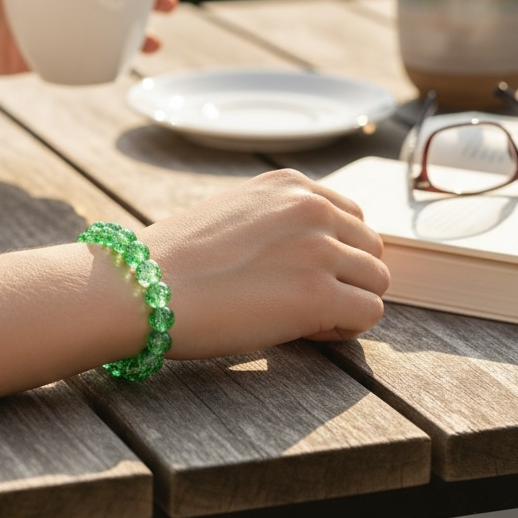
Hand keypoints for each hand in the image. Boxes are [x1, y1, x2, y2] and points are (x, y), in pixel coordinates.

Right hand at [146, 168, 388, 352]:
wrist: (141, 286)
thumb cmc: (173, 260)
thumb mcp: (232, 213)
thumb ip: (276, 221)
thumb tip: (304, 254)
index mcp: (290, 185)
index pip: (352, 217)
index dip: (335, 252)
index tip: (303, 274)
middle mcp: (311, 208)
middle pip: (371, 249)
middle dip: (346, 279)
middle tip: (304, 302)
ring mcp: (318, 250)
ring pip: (376, 282)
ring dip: (348, 304)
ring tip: (304, 319)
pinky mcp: (318, 295)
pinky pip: (368, 314)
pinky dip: (345, 329)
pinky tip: (306, 332)